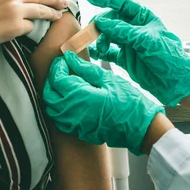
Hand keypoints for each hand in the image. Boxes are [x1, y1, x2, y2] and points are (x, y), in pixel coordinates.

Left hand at [43, 51, 164, 154]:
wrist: (140, 128)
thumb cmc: (129, 102)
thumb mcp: (109, 80)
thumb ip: (86, 69)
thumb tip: (70, 58)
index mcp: (81, 96)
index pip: (57, 79)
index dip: (57, 67)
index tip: (63, 59)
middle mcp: (73, 113)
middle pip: (48, 95)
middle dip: (51, 80)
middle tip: (61, 70)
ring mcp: (74, 125)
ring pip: (51, 109)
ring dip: (52, 95)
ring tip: (63, 84)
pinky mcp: (79, 132)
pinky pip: (59, 120)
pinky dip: (58, 108)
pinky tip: (68, 100)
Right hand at [87, 0, 189, 106]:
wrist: (176, 82)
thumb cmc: (168, 57)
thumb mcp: (146, 41)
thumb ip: (123, 31)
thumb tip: (102, 22)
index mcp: (144, 18)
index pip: (122, 4)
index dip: (106, 0)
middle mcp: (135, 29)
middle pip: (111, 20)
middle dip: (100, 25)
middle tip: (92, 32)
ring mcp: (129, 44)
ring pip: (108, 36)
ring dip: (100, 39)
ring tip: (100, 48)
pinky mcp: (125, 58)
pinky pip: (108, 52)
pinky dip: (100, 52)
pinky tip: (93, 53)